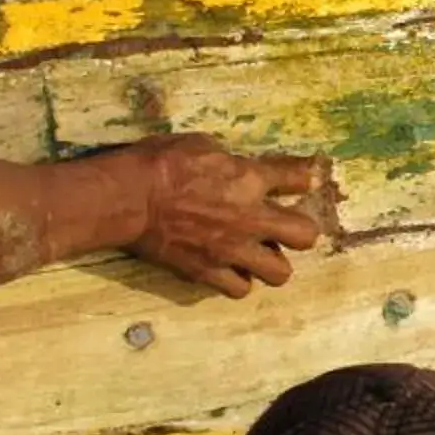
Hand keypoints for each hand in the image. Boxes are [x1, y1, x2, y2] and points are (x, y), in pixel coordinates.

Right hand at [125, 134, 333, 297]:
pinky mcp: (209, 272)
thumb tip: (238, 166)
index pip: (299, 178)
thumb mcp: (202, 145)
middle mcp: (251, 218)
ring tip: (258, 253)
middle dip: (300, 230)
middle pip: (305, 235)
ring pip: (280, 273)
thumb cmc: (160, 162)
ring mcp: (232, 250)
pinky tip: (229, 268)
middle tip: (282, 226)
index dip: (304, 178)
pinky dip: (237, 280)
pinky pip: (239, 289)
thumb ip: (230, 160)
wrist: (129, 198)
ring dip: (272, 262)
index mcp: (250, 179)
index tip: (299, 180)